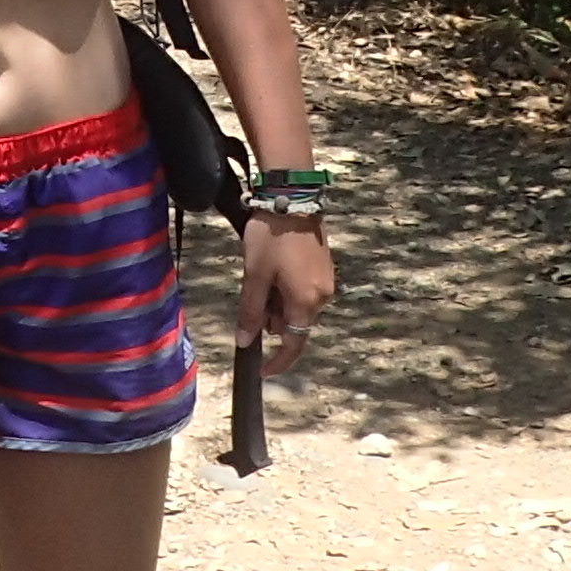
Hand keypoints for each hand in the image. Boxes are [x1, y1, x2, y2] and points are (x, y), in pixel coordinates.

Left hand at [238, 221, 336, 373]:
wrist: (293, 199)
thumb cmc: (271, 237)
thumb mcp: (254, 276)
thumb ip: (250, 312)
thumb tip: (245, 342)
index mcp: (306, 301)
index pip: (294, 344)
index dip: (278, 361)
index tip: (263, 370)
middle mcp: (322, 295)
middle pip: (295, 324)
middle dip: (272, 320)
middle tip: (252, 294)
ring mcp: (326, 281)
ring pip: (298, 306)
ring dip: (279, 302)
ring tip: (262, 274)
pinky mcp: (325, 267)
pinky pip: (304, 291)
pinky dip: (287, 290)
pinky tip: (274, 268)